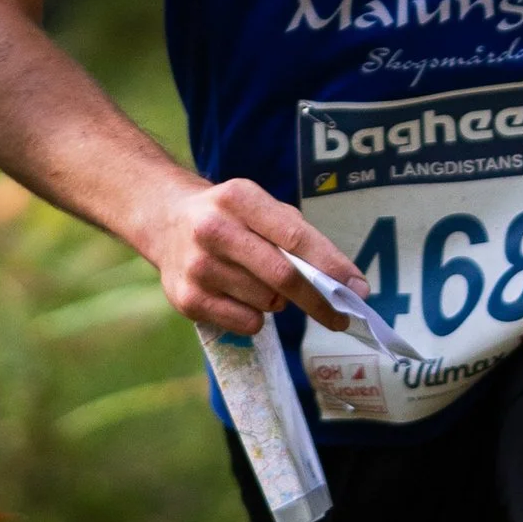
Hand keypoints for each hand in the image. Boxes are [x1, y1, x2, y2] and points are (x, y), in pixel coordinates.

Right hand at [138, 174, 367, 339]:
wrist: (164, 220)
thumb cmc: (230, 217)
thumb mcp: (260, 207)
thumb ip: (299, 237)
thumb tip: (346, 283)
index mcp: (239, 198)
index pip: (294, 236)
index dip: (331, 265)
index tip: (358, 289)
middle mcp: (213, 230)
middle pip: (283, 277)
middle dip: (319, 301)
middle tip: (341, 317)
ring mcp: (197, 267)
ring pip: (267, 302)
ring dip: (278, 301)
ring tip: (259, 281)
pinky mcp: (187, 299)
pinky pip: (246, 323)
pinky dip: (255, 317)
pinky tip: (239, 295)